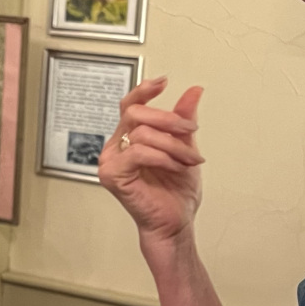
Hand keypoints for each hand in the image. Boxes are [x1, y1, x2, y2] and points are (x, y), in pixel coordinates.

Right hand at [97, 76, 204, 245]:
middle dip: (168, 119)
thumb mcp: (185, 148)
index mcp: (128, 138)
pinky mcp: (112, 175)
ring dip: (173, 144)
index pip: (129, 105)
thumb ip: (183, 120)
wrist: (175, 223)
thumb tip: (194, 91)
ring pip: (142, 132)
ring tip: (189, 159)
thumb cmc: (175, 193)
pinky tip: (174, 166)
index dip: (143, 90)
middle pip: (136, 113)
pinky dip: (162, 157)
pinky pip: (138, 152)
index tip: (164, 82)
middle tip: (190, 130)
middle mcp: (116, 146)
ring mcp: (110, 161)